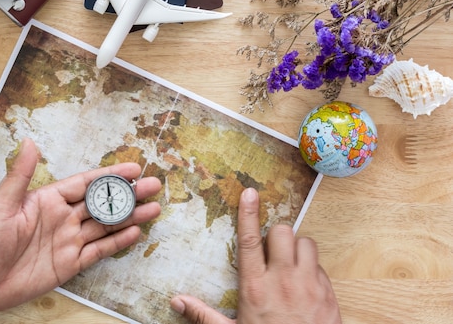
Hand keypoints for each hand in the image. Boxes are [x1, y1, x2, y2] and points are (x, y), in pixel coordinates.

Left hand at [0, 138, 161, 323]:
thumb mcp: (1, 205)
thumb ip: (20, 175)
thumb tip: (29, 143)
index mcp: (48, 199)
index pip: (86, 183)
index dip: (110, 175)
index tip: (133, 168)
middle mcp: (62, 217)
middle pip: (102, 203)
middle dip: (128, 194)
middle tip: (153, 186)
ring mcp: (67, 241)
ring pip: (105, 226)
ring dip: (129, 217)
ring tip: (153, 209)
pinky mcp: (68, 264)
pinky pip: (98, 252)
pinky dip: (116, 243)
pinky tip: (133, 233)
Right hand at [170, 188, 340, 323]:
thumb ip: (203, 314)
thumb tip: (176, 301)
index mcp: (255, 287)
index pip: (248, 240)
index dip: (248, 213)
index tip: (249, 193)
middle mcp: (282, 280)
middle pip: (282, 232)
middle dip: (276, 236)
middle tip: (272, 251)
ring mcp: (308, 285)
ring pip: (306, 243)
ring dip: (298, 250)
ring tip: (290, 265)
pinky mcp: (328, 293)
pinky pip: (321, 267)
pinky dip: (312, 270)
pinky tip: (305, 285)